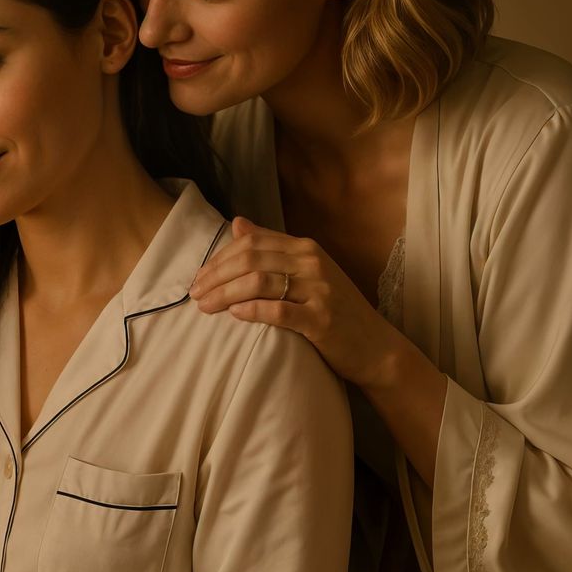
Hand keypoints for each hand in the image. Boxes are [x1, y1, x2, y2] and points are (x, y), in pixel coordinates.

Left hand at [187, 216, 397, 388]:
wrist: (376, 347)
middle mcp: (313, 263)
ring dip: (225, 294)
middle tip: (195, 294)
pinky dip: (252, 310)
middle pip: (251, 259)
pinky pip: (278, 310)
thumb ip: (273, 248)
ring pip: (259, 282)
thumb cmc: (335, 311)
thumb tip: (238, 224)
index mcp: (306, 249)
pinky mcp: (321, 319)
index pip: (252, 243)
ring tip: (205, 307)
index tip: (199, 277)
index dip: (219, 258)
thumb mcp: (307, 273)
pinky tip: (234, 315)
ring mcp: (319, 290)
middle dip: (216, 276)